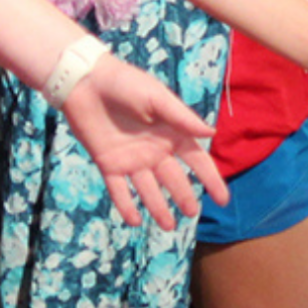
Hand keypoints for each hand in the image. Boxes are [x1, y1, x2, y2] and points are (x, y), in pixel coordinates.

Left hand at [56, 53, 228, 230]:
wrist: (86, 82)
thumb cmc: (125, 83)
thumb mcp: (157, 98)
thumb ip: (182, 118)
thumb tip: (212, 134)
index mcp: (171, 134)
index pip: (197, 161)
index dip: (211, 179)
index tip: (222, 200)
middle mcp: (154, 151)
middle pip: (173, 179)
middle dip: (184, 197)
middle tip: (192, 214)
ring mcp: (131, 160)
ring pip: (148, 190)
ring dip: (158, 208)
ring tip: (168, 226)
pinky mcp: (108, 164)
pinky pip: (119, 190)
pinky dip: (126, 206)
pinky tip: (134, 221)